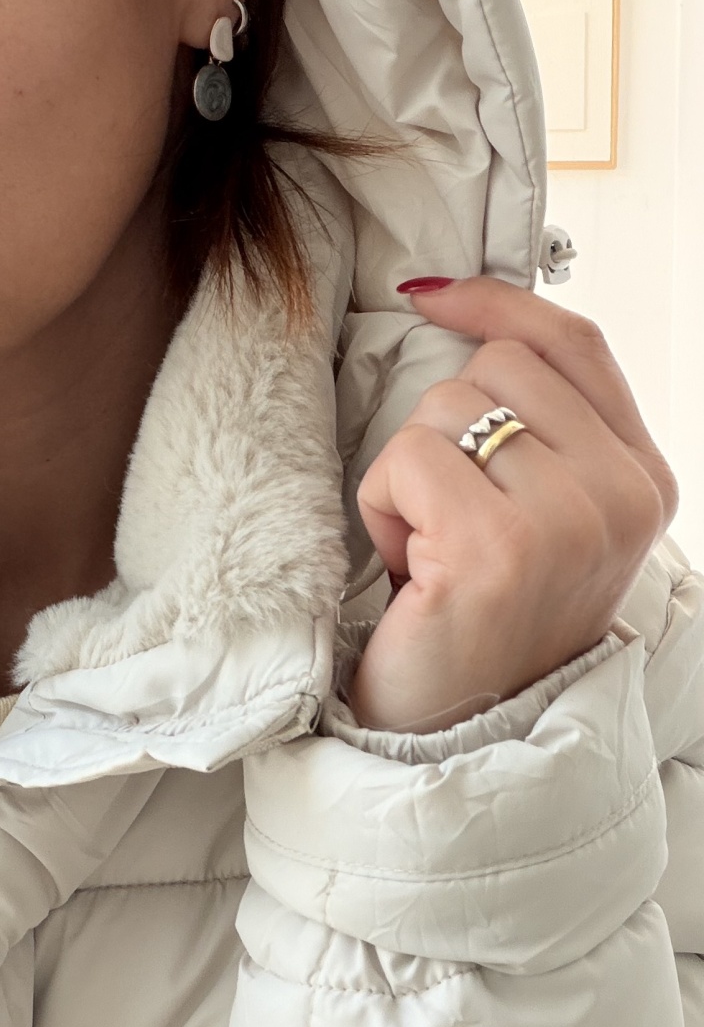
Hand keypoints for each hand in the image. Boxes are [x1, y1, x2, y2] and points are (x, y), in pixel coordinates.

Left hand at [350, 279, 676, 733]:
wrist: (461, 732)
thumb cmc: (482, 619)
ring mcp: (568, 520)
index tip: (431, 294)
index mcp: (642, 480)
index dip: (496, 304)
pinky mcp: (499, 547)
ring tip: (435, 552)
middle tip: (450, 518)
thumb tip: (459, 307)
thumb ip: (537, 426)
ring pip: (445, 408)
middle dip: (443, 429)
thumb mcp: (540, 513)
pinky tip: (413, 570)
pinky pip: (407, 459)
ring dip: (409, 476)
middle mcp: (621, 496)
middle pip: (497, 367)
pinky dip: (384, 509)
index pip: (576, 344)